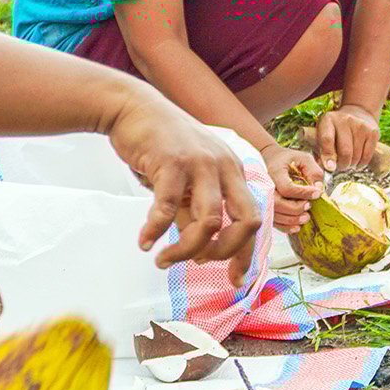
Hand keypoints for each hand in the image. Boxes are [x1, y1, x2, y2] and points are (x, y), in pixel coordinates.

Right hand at [107, 94, 260, 286]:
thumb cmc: (163, 147)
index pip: (254, 219)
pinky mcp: (173, 163)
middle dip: (227, 252)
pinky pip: (168, 208)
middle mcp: (225, 168)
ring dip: (186, 249)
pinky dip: (155, 230)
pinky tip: (144, 242)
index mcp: (234, 172)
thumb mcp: (188, 178)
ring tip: (163, 260)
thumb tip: (200, 249)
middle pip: (246, 221)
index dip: (247, 254)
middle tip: (199, 264)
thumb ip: (196, 209)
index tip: (236, 281)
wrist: (135, 108)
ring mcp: (202, 164)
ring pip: (209, 222)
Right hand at [261, 144, 324, 234]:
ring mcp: (262, 197)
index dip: (303, 193)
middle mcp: (264, 186)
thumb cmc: (288, 158)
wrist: (270, 158)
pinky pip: (272, 220)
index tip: (317, 193)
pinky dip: (285, 226)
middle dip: (296, 208)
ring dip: (292, 220)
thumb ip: (313, 171)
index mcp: (274, 172)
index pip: (287, 188)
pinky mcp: (264, 206)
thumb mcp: (304, 157)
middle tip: (310, 206)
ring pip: (274, 215)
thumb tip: (319, 188)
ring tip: (306, 217)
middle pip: (277, 204)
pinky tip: (297, 226)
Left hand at [314, 105, 380, 171]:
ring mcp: (361, 126)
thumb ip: (321, 150)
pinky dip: (361, 164)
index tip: (329, 168)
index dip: (328, 155)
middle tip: (340, 167)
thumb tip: (328, 169)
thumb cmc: (336, 129)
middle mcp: (345, 120)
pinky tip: (357, 162)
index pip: (327, 139)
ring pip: (356, 156)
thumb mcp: (324, 133)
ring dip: (351, 165)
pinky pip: (367, 156)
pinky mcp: (373, 132)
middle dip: (342, 165)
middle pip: (345, 151)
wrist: (358, 112)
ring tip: (348, 162)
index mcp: (328, 120)